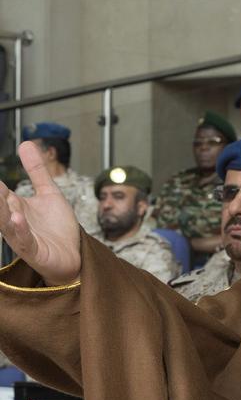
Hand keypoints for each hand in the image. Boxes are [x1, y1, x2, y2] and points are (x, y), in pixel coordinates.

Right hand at [0, 141, 80, 285]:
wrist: (74, 256)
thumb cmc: (59, 228)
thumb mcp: (50, 194)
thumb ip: (37, 171)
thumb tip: (25, 143)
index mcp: (14, 205)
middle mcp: (14, 219)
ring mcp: (22, 236)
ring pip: (5, 222)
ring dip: (0, 210)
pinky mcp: (33, 250)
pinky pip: (23, 239)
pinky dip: (19, 228)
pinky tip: (17, 217)